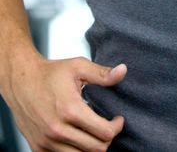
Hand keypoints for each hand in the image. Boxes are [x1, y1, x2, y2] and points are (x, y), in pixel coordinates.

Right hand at [5, 54, 126, 150]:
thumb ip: (102, 73)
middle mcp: (58, 130)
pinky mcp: (39, 148)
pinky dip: (75, 151)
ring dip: (91, 146)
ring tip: (93, 132)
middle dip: (107, 138)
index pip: (104, 132)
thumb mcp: (78, 67)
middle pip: (96, 149)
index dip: (116, 127)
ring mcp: (47, 142)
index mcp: (70, 110)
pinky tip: (78, 137)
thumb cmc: (50, 73)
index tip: (117, 120)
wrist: (21, 81)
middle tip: (108, 126)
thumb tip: (122, 71)